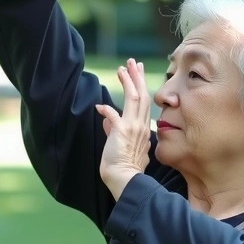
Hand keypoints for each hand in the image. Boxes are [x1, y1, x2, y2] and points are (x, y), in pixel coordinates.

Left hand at [96, 58, 151, 197]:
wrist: (125, 180)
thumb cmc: (123, 168)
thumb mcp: (122, 146)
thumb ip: (115, 131)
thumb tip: (107, 121)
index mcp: (143, 130)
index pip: (144, 103)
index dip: (140, 87)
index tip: (137, 75)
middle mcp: (141, 126)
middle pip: (142, 96)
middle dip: (137, 77)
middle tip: (133, 63)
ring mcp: (133, 128)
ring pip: (134, 99)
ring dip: (128, 82)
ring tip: (123, 68)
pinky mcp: (122, 131)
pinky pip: (114, 114)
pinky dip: (107, 109)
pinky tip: (99, 106)